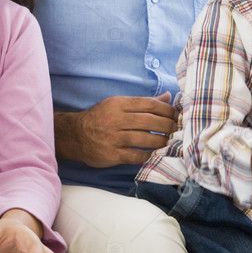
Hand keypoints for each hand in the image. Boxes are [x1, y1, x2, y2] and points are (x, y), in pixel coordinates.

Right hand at [60, 93, 175, 166]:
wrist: (75, 135)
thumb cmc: (100, 118)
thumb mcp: (118, 104)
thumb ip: (143, 102)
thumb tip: (168, 96)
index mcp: (118, 104)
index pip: (148, 104)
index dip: (166, 110)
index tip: (176, 114)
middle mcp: (116, 120)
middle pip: (149, 121)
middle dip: (167, 126)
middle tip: (176, 129)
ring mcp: (113, 138)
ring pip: (145, 139)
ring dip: (161, 141)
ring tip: (168, 141)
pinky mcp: (112, 154)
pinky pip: (136, 156)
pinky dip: (147, 156)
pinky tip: (152, 154)